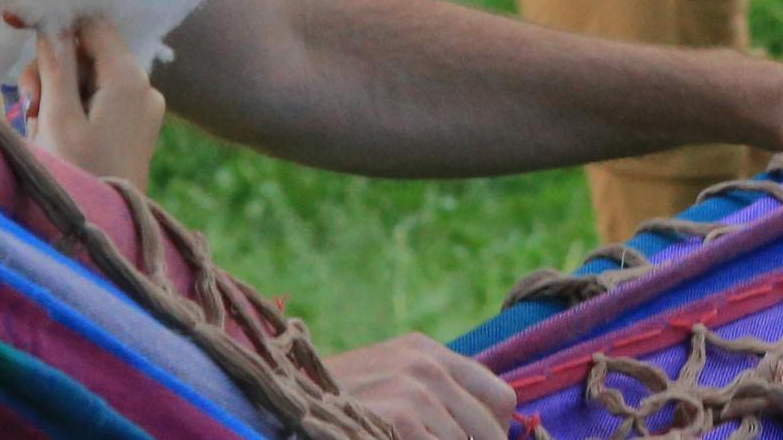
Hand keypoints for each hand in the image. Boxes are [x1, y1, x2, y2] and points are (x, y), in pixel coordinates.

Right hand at [23, 18, 166, 188]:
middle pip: (88, 55)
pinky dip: (71, 114)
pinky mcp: (134, 129)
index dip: (59, 28)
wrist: (108, 233)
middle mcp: (144, 88)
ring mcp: (142, 110)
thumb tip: (51, 24)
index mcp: (130, 78)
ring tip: (41, 130)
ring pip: (88, 81)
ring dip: (57, 98)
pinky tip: (55, 138)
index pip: (95, 25)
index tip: (26, 42)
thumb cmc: (78, 174)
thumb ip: (55, 67)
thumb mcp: (57, 118)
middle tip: (33, 108)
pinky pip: (97, 104)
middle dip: (54, 74)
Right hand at [324, 334, 515, 439]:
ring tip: (406, 439)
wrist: (282, 400)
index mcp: (428, 352)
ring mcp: (414, 392)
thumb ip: (435, 392)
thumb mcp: (389, 379)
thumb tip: (490, 428)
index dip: (494, 431)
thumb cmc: (338, 399)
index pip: (500, 398)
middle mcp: (427, 366)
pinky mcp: (400, 419)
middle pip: (489, 430)